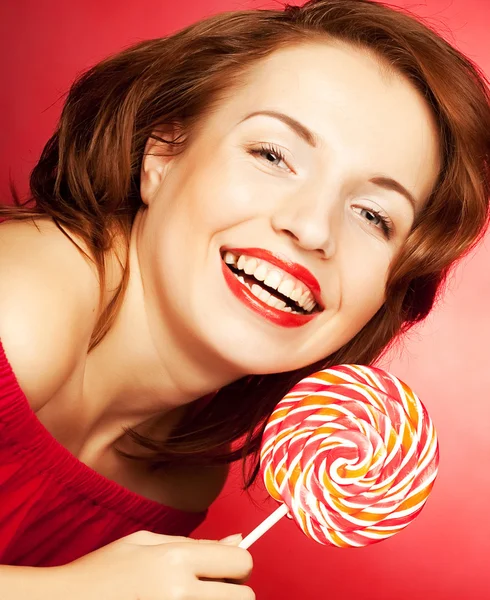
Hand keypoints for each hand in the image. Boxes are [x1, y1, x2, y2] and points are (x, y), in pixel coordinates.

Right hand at [62, 530, 254, 599]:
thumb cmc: (101, 573)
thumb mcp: (144, 543)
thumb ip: (195, 543)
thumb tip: (238, 539)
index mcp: (174, 560)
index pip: (240, 561)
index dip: (237, 564)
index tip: (225, 569)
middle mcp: (179, 593)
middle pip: (243, 597)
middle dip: (233, 591)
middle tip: (208, 589)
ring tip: (189, 596)